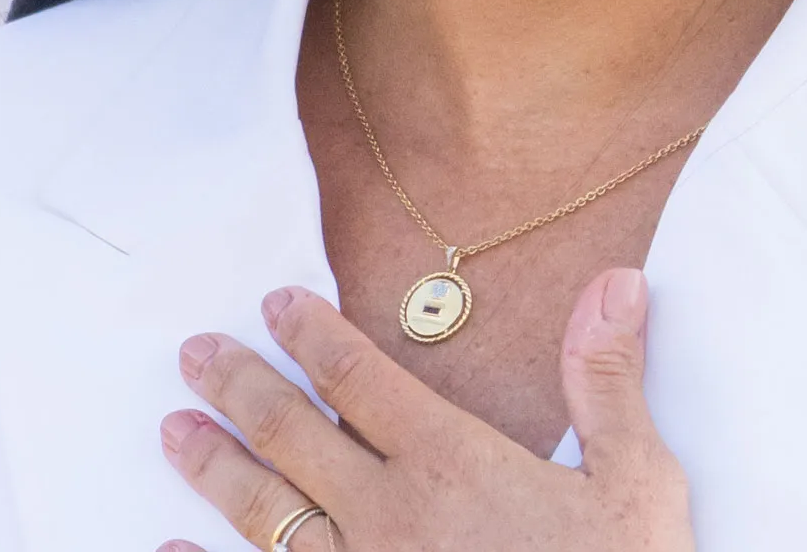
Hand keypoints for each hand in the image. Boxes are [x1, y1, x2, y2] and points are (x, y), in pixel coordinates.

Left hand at [159, 266, 692, 551]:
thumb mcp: (636, 485)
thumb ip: (608, 383)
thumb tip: (616, 282)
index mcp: (451, 465)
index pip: (359, 377)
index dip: (311, 333)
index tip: (276, 302)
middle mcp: (387, 516)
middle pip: (290, 434)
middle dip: (238, 385)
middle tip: (194, 352)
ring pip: (263, 514)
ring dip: (214, 467)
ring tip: (174, 430)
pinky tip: (170, 551)